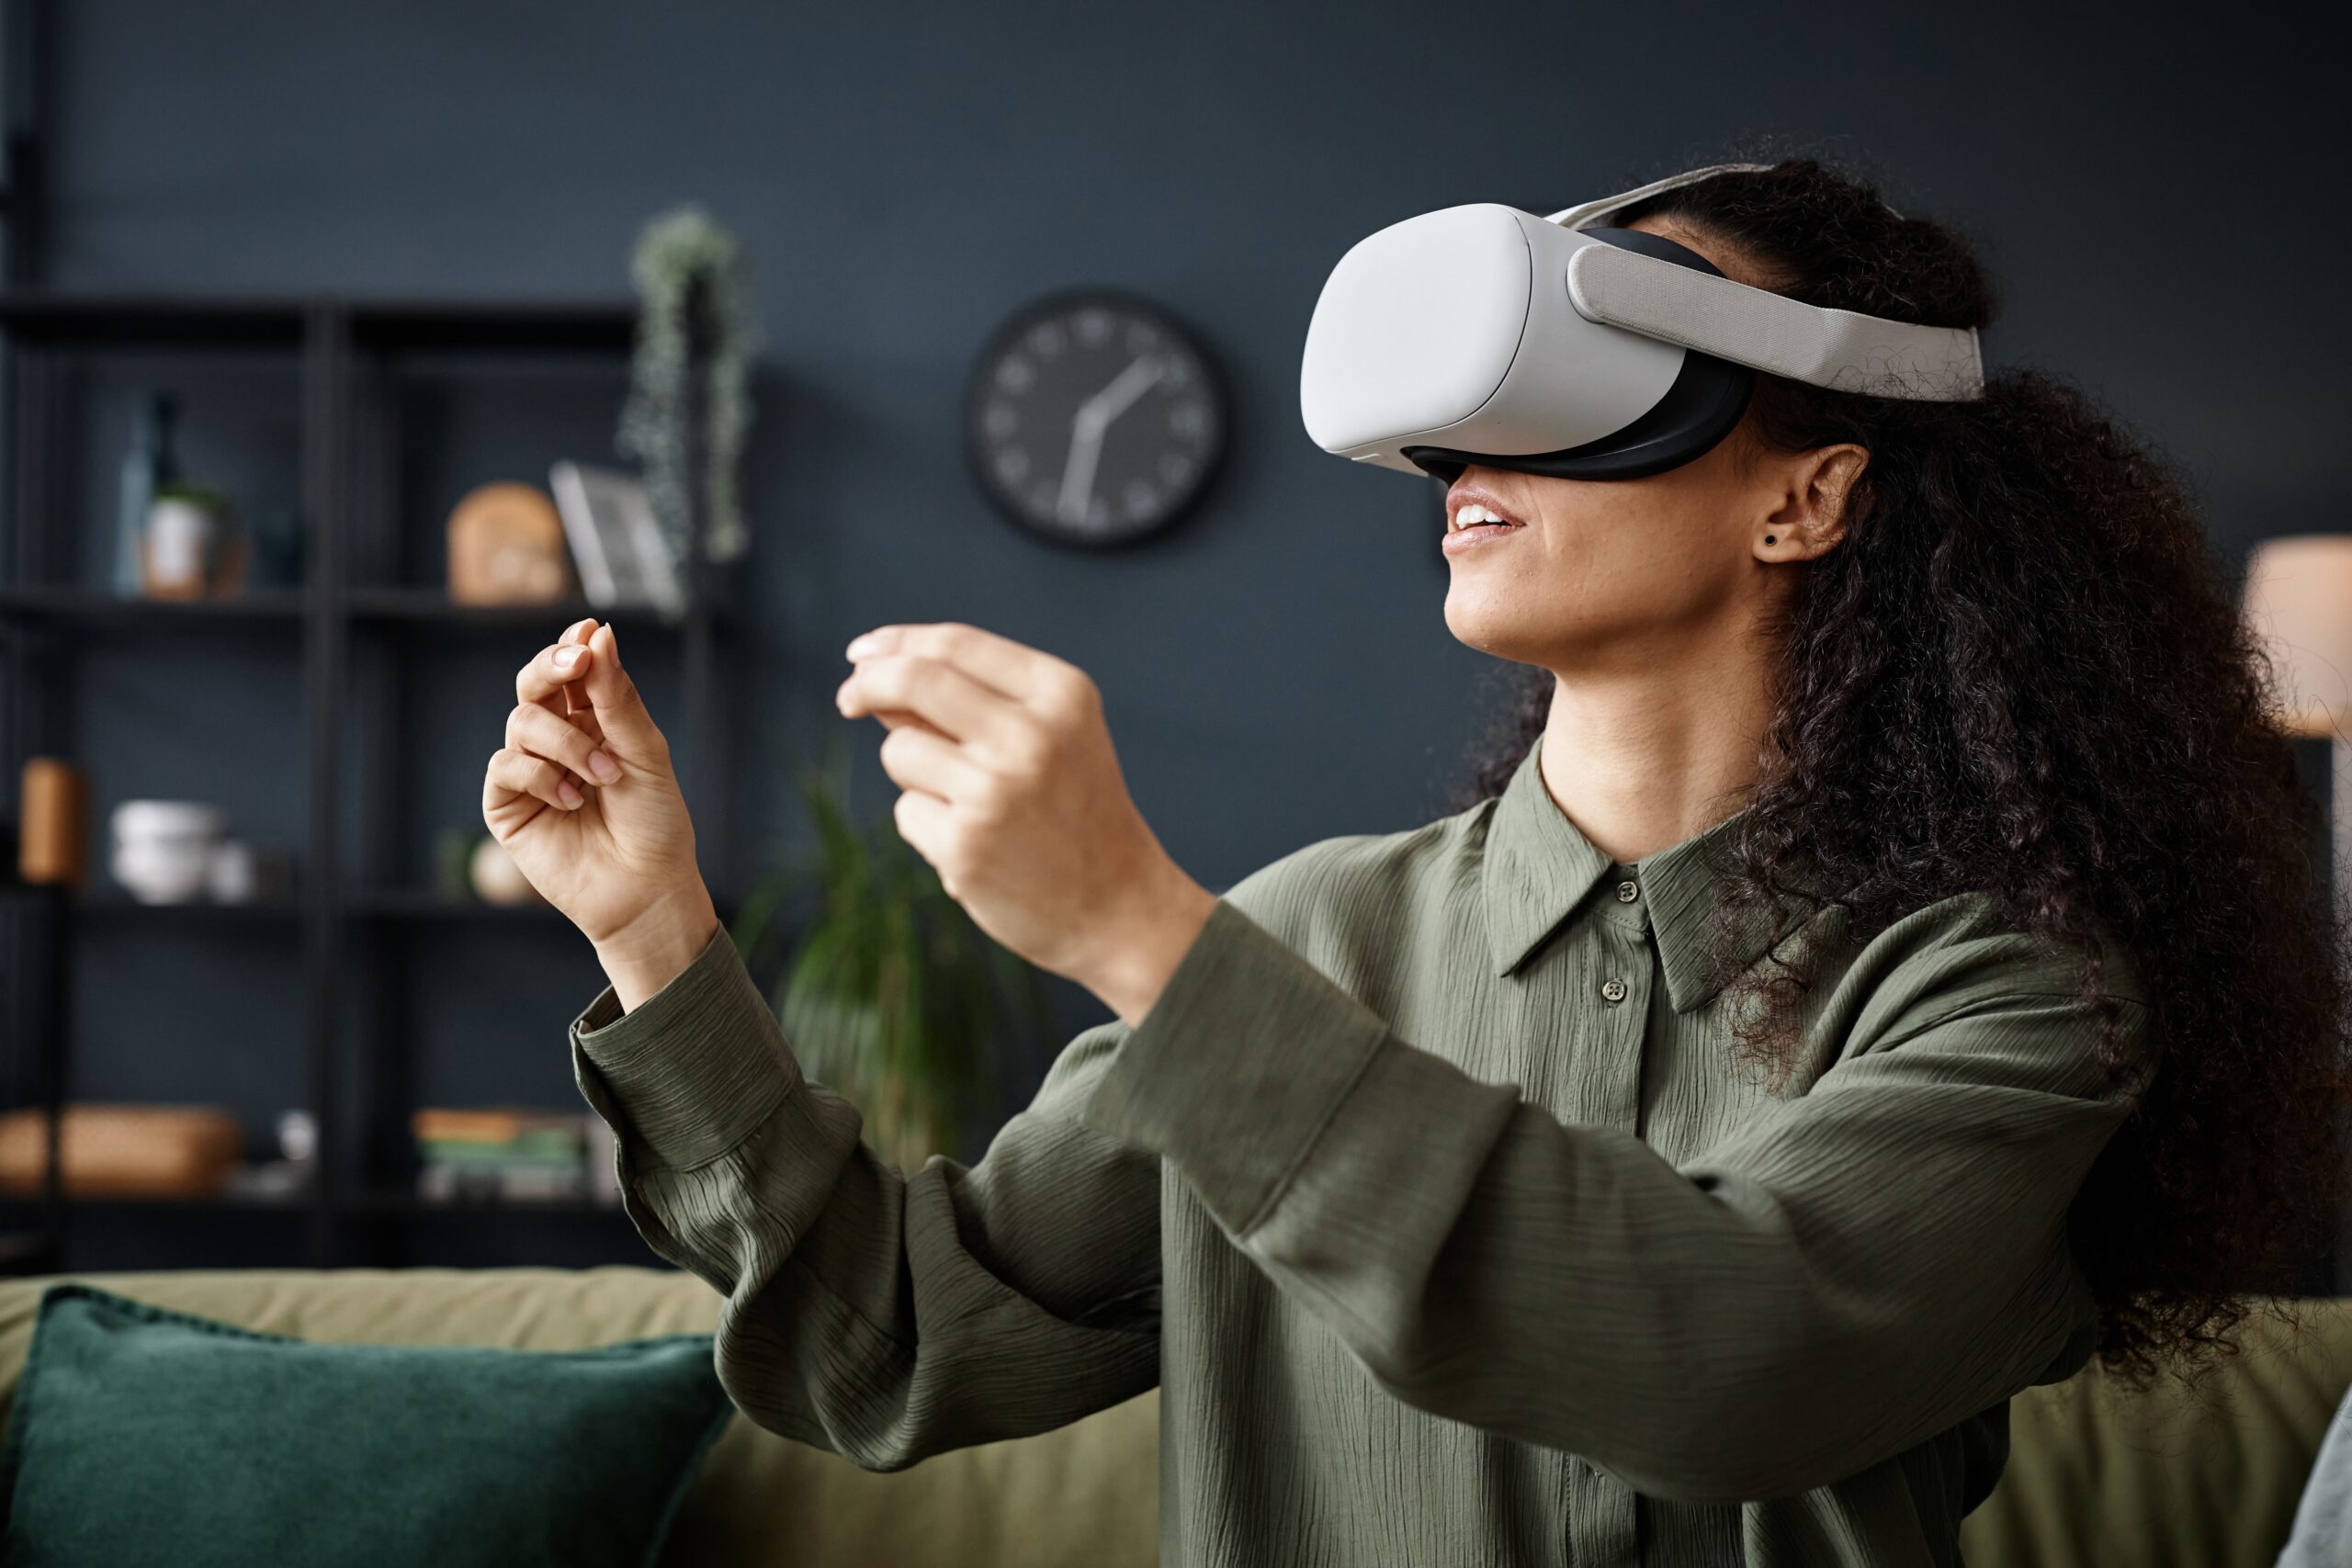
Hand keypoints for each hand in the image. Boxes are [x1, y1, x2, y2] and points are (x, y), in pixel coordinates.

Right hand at [482, 616, 717, 1009]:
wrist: (646, 887)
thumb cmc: (655, 822)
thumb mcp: (645, 752)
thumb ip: (617, 697)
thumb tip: (600, 632)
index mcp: (595, 721)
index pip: (572, 669)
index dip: (573, 646)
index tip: (587, 633)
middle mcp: (558, 740)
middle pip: (534, 683)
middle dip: (553, 666)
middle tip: (577, 662)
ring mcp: (531, 771)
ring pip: (522, 721)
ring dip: (565, 742)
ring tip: (603, 775)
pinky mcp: (508, 805)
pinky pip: (506, 765)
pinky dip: (542, 776)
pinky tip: (573, 800)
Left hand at [835, 622, 1215, 1025]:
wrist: (1119, 908)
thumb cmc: (1076, 812)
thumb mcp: (1053, 736)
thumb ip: (975, 699)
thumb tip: (876, 671)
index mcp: (1061, 695)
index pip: (956, 644)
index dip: (899, 643)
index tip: (864, 653)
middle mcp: (1032, 735)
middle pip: (915, 680)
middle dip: (867, 683)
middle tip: (848, 699)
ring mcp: (996, 791)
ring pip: (900, 750)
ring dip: (914, 774)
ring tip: (969, 806)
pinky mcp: (965, 844)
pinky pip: (907, 812)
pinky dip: (928, 827)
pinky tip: (976, 847)